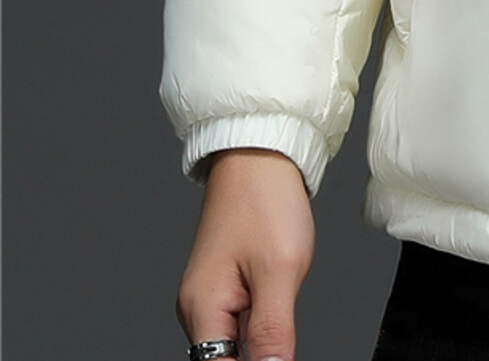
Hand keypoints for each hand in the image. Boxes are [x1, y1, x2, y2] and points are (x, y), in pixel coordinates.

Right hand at [176, 148, 314, 360]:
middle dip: (260, 350)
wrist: (261, 153)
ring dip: (265, 331)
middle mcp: (199, 308)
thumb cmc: (266, 201)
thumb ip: (272, 330)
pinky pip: (246, 315)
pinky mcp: (228, 281)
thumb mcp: (279, 271)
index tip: (279, 358)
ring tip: (282, 286)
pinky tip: (281, 287)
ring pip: (239, 338)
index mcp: (202, 310)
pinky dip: (266, 312)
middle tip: (283, 316)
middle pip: (227, 358)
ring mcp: (213, 294)